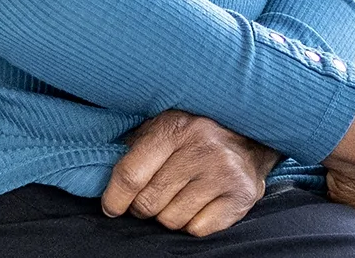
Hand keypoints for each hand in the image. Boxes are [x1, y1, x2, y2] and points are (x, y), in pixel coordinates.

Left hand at [101, 110, 278, 235]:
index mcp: (176, 127)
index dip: (114, 198)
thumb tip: (102, 180)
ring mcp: (224, 173)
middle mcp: (202, 148)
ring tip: (181, 194)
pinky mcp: (240, 196)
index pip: (131, 175)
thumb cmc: (196, 132)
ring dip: (169, 215)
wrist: (251, 133)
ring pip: (171, 221)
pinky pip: (197, 230)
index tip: (111, 208)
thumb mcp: (164, 124)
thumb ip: (136, 147)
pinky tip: (200, 202)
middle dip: (142, 207)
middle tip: (151, 197)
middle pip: (148, 203)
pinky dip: (193, 223)